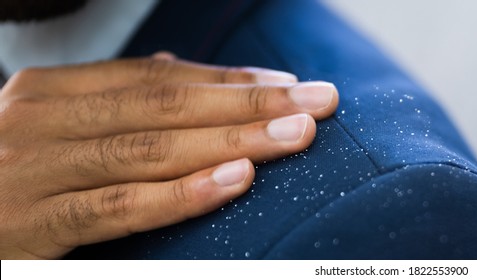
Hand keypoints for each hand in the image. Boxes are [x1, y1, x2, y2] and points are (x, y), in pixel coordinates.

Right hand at [0, 54, 338, 258]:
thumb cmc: (10, 178)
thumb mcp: (52, 129)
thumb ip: (113, 101)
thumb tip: (182, 68)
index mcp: (51, 91)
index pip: (157, 78)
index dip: (229, 81)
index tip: (291, 86)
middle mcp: (41, 120)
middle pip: (165, 106)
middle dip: (249, 104)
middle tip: (317, 103)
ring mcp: (33, 171)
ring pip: (151, 150)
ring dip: (233, 140)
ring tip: (296, 137)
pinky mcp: (33, 226)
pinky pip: (118, 207)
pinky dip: (182, 193)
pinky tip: (236, 180)